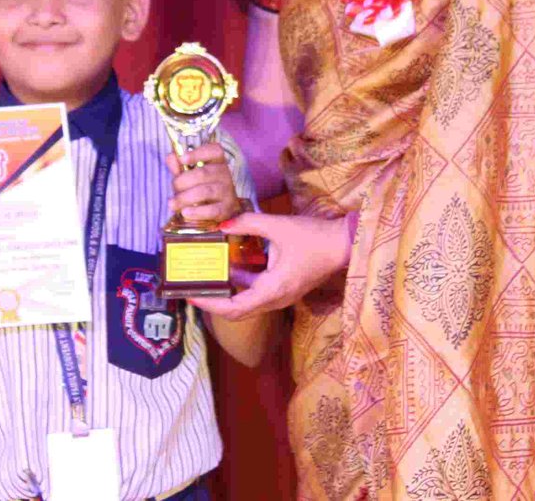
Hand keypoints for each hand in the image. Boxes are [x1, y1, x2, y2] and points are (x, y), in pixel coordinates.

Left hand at [164, 140, 244, 226]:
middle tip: (174, 189)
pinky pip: (211, 210)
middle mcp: (225, 174)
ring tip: (172, 204)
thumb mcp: (190, 175)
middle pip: (203, 173)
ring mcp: (227, 192)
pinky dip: (196, 212)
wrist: (220, 210)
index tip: (182, 158)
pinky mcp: (226, 209)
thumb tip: (172, 157)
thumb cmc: (202, 188)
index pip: (214, 151)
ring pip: (205, 192)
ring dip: (185, 198)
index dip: (198, 153)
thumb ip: (179, 167)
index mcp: (217, 161)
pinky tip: (185, 213)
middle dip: (182, 181)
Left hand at [189, 211, 350, 320]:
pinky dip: (242, 285)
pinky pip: (258, 294)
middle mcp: (275, 300)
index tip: (191, 295)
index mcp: (272, 290)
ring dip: (227, 294)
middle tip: (193, 288)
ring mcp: (281, 297)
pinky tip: (232, 267)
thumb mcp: (278, 226)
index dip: (209, 305)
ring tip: (207, 278)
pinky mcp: (285, 290)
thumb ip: (248, 223)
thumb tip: (221, 224)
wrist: (343, 244)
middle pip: (237, 311)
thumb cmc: (313, 237)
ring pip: (247, 303)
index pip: (233, 308)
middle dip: (213, 302)